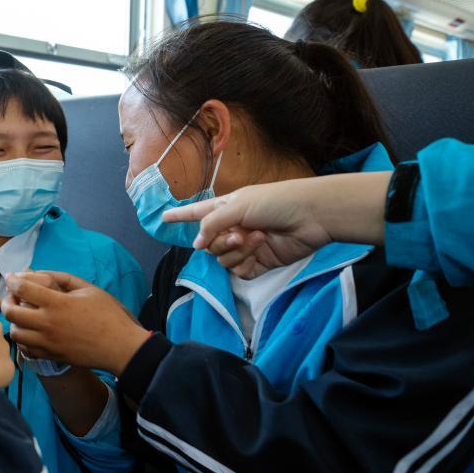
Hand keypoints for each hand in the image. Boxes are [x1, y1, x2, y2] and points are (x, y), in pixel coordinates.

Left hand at [2, 272, 148, 375]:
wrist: (119, 346)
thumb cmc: (108, 315)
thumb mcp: (88, 289)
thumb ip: (63, 278)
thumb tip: (40, 273)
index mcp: (58, 304)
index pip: (23, 289)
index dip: (12, 280)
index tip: (11, 277)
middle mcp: (48, 324)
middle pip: (11, 313)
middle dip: (6, 301)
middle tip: (12, 297)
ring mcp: (48, 342)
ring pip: (15, 333)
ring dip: (14, 322)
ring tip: (21, 316)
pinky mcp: (51, 355)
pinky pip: (25, 349)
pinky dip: (23, 339)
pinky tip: (30, 332)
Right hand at [162, 173, 388, 278]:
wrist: (310, 217)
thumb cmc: (277, 201)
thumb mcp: (238, 205)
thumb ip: (212, 224)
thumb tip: (196, 245)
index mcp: (226, 208)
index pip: (197, 213)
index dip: (180, 216)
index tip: (163, 218)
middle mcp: (232, 228)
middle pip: (208, 244)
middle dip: (220, 240)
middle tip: (239, 233)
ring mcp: (244, 247)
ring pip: (221, 258)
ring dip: (236, 250)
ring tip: (257, 238)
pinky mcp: (258, 263)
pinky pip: (237, 271)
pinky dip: (245, 262)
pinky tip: (259, 251)